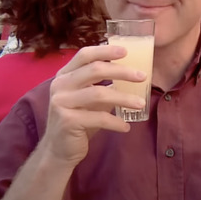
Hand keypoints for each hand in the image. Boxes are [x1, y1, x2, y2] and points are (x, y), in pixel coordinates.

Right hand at [42, 45, 145, 167]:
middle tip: (143, 77)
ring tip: (142, 103)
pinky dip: (115, 122)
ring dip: (124, 98)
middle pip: (95, 70)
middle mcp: (60, 85)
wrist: (58, 150)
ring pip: (99, 94)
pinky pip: (99, 118)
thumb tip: (130, 74)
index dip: (105, 50)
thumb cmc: (77, 120)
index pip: (85, 55)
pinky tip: (126, 127)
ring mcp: (61, 102)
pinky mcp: (68, 121)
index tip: (126, 51)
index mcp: (65, 75)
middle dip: (122, 71)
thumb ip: (101, 84)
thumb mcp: (88, 98)